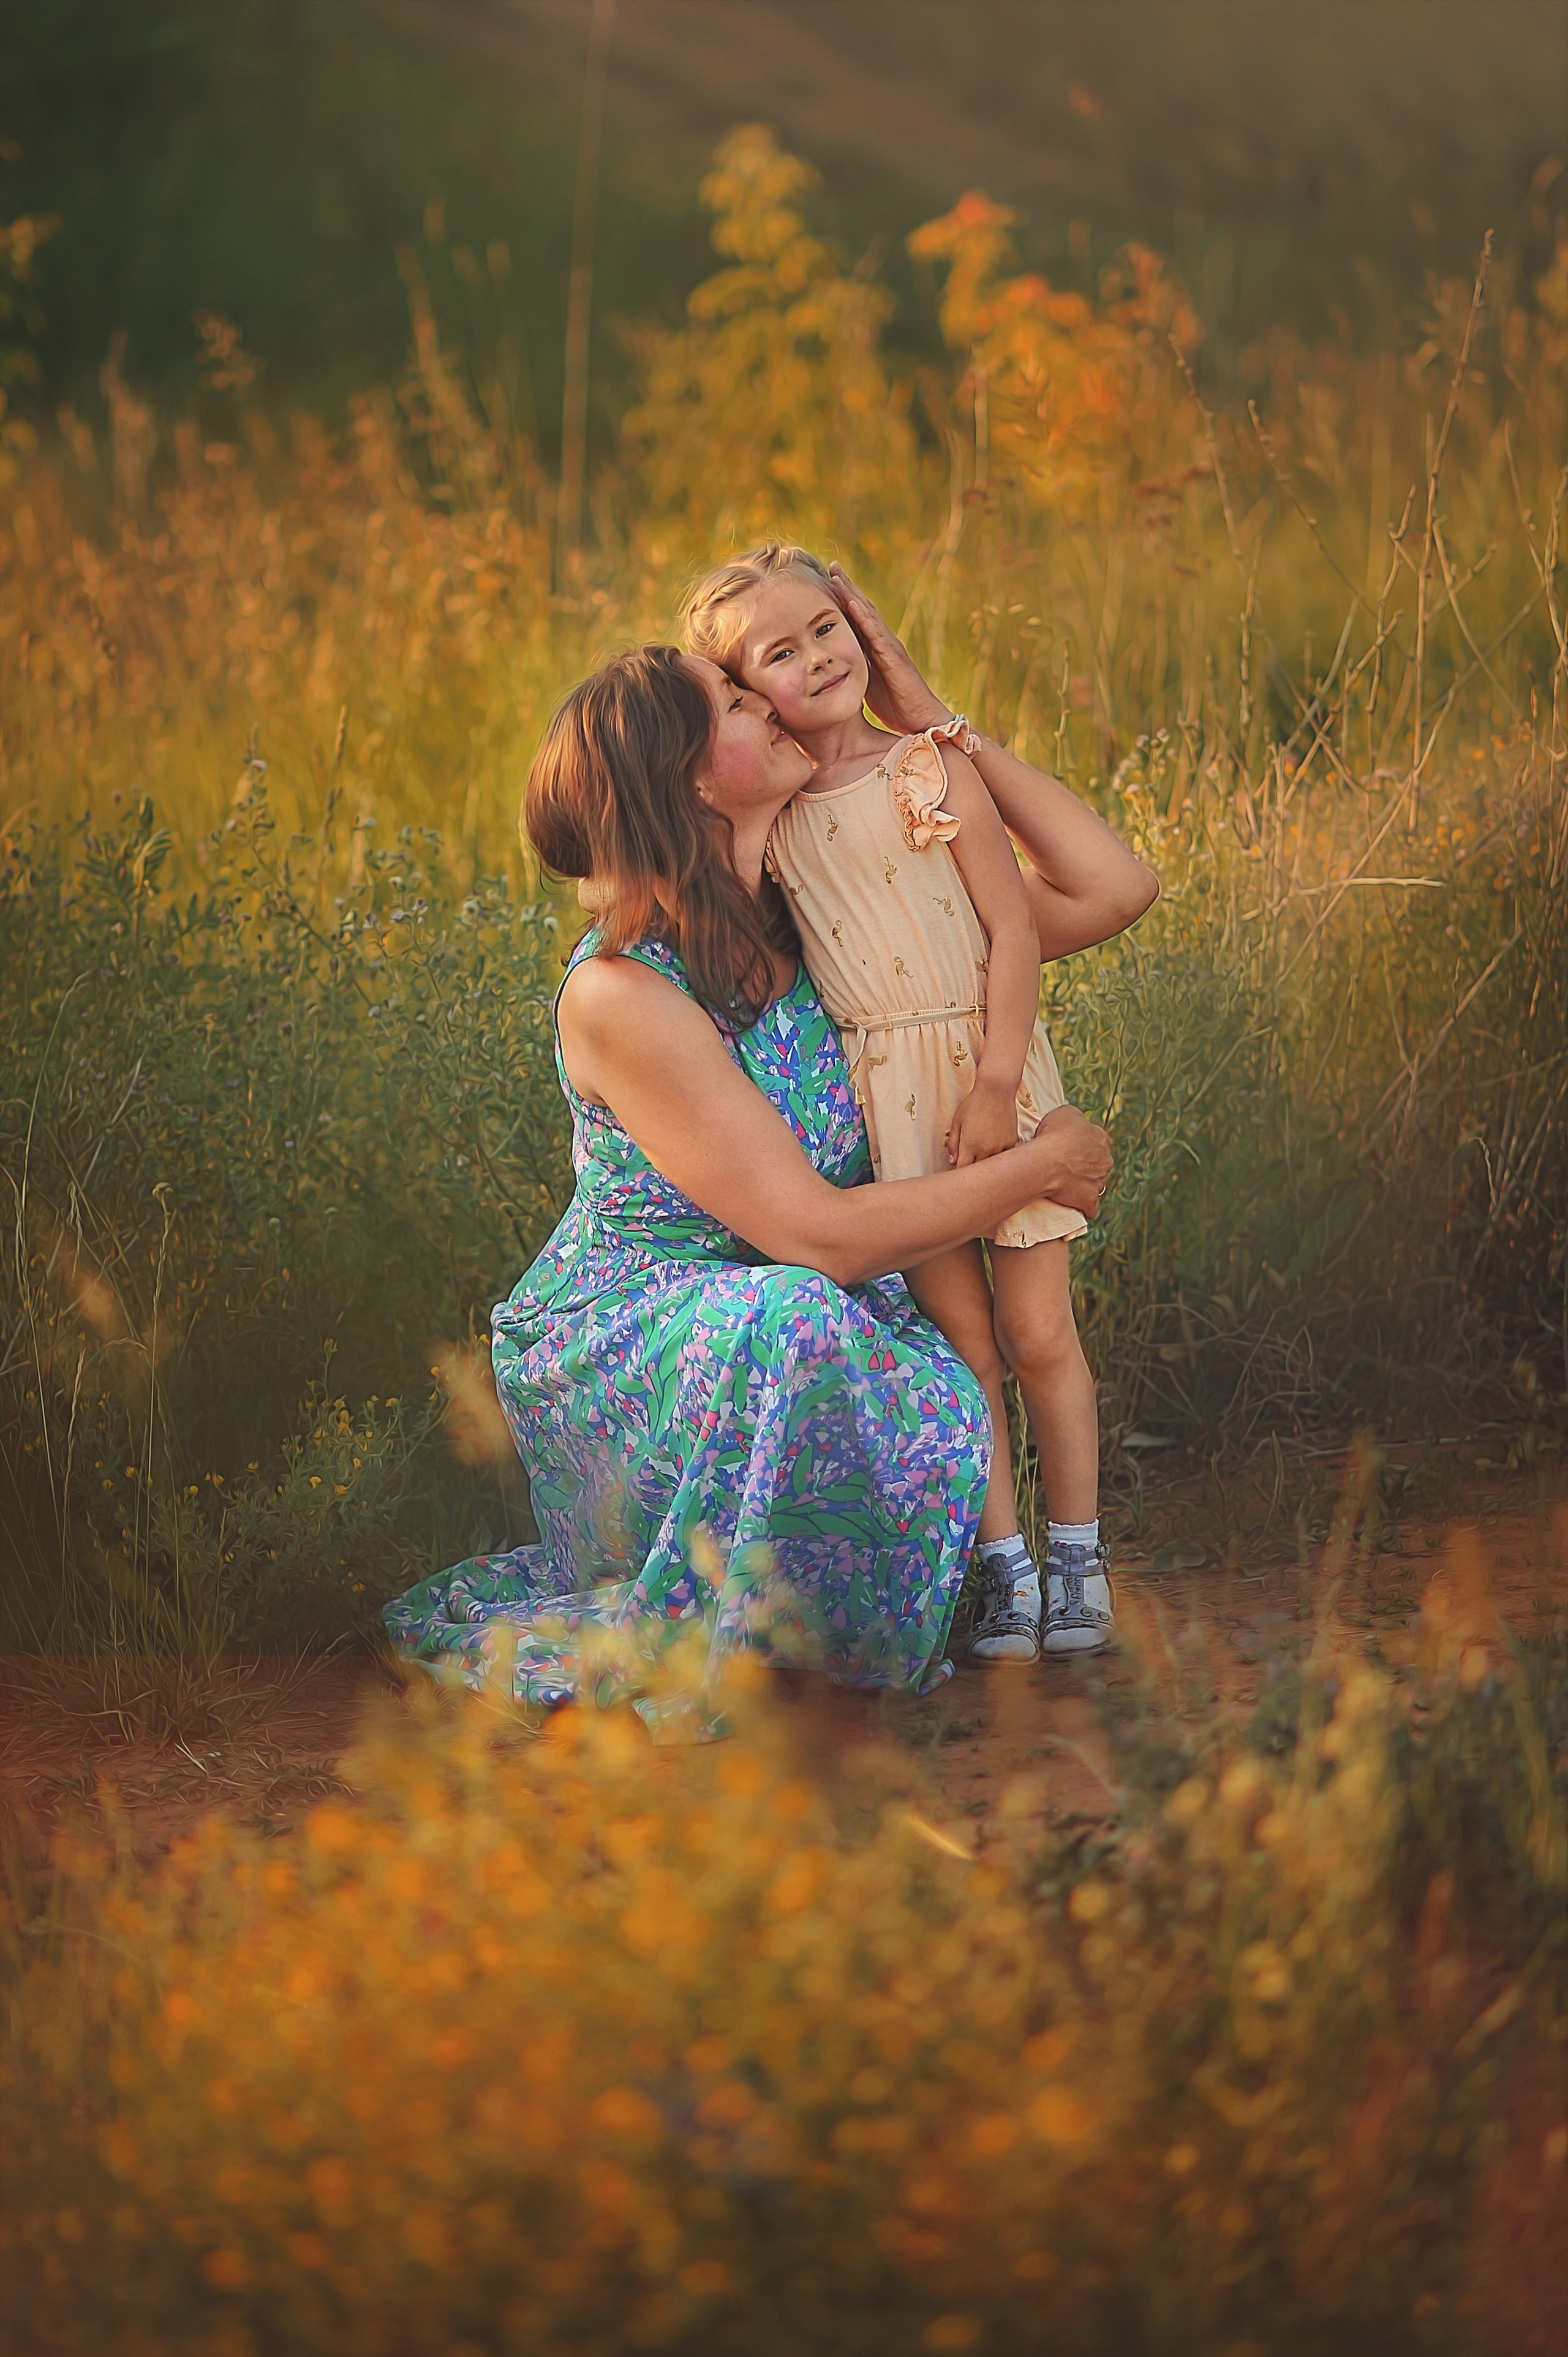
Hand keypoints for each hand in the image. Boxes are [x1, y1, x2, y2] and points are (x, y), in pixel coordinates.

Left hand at [827, 564, 952, 736]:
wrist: (921, 721)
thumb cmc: (897, 706)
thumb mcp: (867, 685)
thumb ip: (855, 671)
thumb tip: (835, 669)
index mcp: (876, 649)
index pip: (857, 619)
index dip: (843, 600)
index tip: (827, 582)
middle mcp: (884, 642)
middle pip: (862, 609)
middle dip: (847, 587)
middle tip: (831, 567)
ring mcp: (890, 647)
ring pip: (868, 614)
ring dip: (852, 593)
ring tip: (837, 576)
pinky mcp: (894, 657)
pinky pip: (876, 633)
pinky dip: (864, 616)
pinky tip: (852, 602)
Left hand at [945, 1074, 1020, 1167]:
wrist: (996, 1090)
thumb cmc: (974, 1104)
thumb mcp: (957, 1122)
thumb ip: (953, 1143)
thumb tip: (952, 1161)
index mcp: (970, 1146)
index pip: (962, 1169)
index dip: (958, 1171)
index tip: (957, 1167)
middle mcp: (986, 1150)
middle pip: (977, 1170)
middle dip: (971, 1167)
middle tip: (968, 1160)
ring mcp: (1001, 1147)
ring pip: (992, 1164)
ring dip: (986, 1162)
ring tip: (982, 1152)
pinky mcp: (1011, 1142)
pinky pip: (1004, 1156)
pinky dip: (999, 1155)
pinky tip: (994, 1147)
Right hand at [1023, 1104, 1112, 1219]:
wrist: (1044, 1163)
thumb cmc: (1052, 1135)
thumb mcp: (1065, 1112)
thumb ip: (1076, 1117)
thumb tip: (1077, 1121)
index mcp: (1101, 1138)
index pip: (1096, 1142)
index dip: (1081, 1145)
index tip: (1067, 1148)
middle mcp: (1105, 1160)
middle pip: (1098, 1164)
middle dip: (1085, 1165)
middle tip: (1064, 1166)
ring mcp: (1099, 1182)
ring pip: (1094, 1184)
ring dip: (1083, 1184)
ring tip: (1063, 1184)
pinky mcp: (1089, 1200)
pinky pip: (1090, 1207)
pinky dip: (1082, 1205)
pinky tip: (1072, 1203)